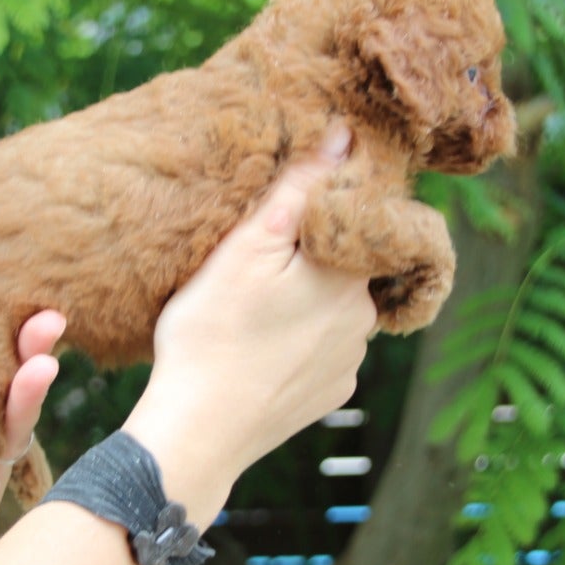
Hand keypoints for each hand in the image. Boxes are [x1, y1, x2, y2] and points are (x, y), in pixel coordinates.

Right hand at [123, 122, 376, 517]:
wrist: (197, 431)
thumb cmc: (212, 333)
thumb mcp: (248, 245)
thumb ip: (302, 187)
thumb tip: (345, 134)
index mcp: (353, 273)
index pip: (363, 217)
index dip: (331, 205)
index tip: (293, 206)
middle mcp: (367, 318)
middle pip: (349, 263)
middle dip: (316, 254)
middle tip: (262, 258)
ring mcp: (351, 362)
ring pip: (338, 309)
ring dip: (310, 299)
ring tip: (256, 304)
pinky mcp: (330, 393)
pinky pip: (324, 351)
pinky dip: (301, 342)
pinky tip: (262, 345)